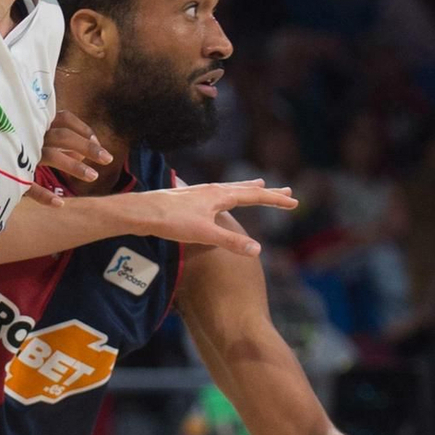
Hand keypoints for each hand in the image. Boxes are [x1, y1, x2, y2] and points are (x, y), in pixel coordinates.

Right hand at [26, 108, 111, 201]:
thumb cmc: (17, 149)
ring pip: (50, 155)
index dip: (84, 129)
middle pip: (63, 136)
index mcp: (37, 123)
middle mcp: (30, 135)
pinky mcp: (12, 173)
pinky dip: (44, 195)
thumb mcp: (39, 141)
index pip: (65, 118)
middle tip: (108, 159)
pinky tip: (60, 204)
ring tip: (94, 176)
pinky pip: (29, 186)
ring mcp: (20, 152)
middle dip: (87, 147)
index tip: (98, 144)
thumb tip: (82, 154)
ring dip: (74, 166)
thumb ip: (62, 145)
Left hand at [125, 179, 298, 257]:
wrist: (141, 212)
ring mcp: (200, 193)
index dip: (275, 200)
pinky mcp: (189, 198)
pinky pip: (217, 193)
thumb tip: (258, 250)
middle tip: (287, 191)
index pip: (255, 196)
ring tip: (259, 185)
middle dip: (267, 192)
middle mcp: (212, 190)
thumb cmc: (171, 222)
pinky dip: (229, 193)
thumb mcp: (205, 234)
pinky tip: (221, 197)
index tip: (294, 202)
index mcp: (220, 196)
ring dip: (248, 188)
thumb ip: (231, 242)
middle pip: (246, 189)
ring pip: (231, 189)